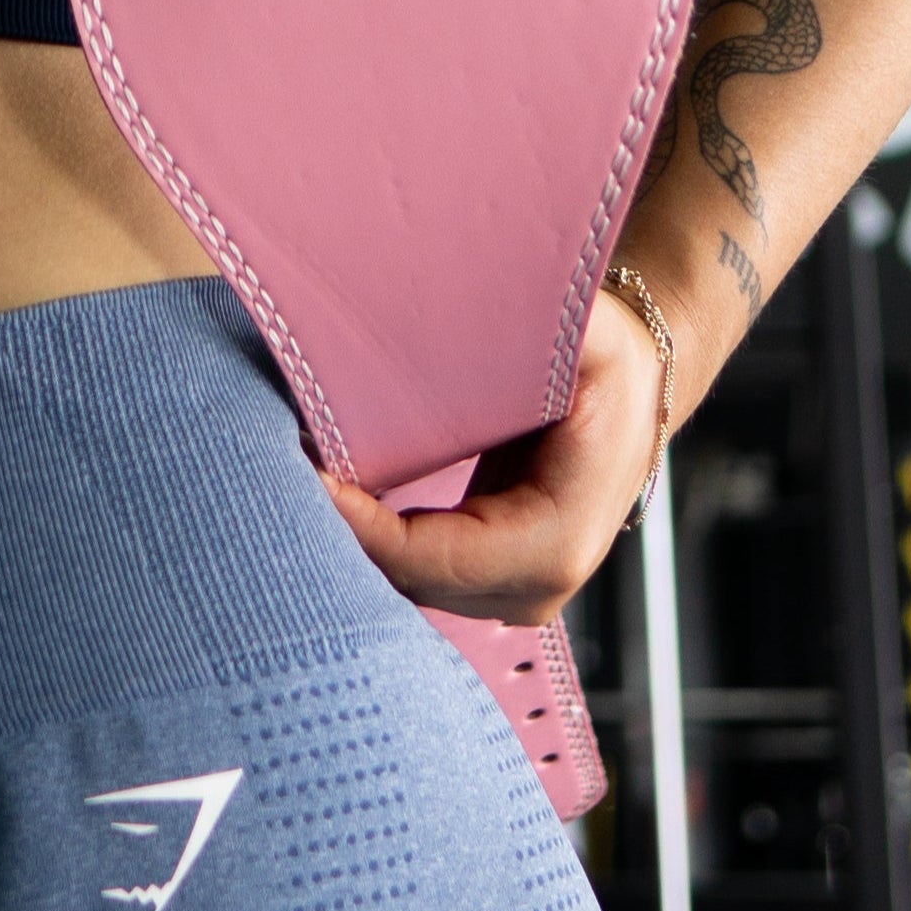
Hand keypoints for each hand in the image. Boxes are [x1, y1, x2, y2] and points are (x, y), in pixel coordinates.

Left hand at [324, 284, 667, 625]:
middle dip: (339, 532)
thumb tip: (467, 314)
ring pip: (402, 583)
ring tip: (292, 474)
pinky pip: (409, 571)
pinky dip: (367, 537)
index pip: (429, 557)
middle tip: (275, 469)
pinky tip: (329, 490)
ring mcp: (510, 595)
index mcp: (556, 540)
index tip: (308, 475)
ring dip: (347, 538)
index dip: (360, 527)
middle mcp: (535, 587)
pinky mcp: (485, 583)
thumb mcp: (589, 335)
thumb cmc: (608, 360)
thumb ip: (539, 330)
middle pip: (406, 580)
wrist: (636, 390)